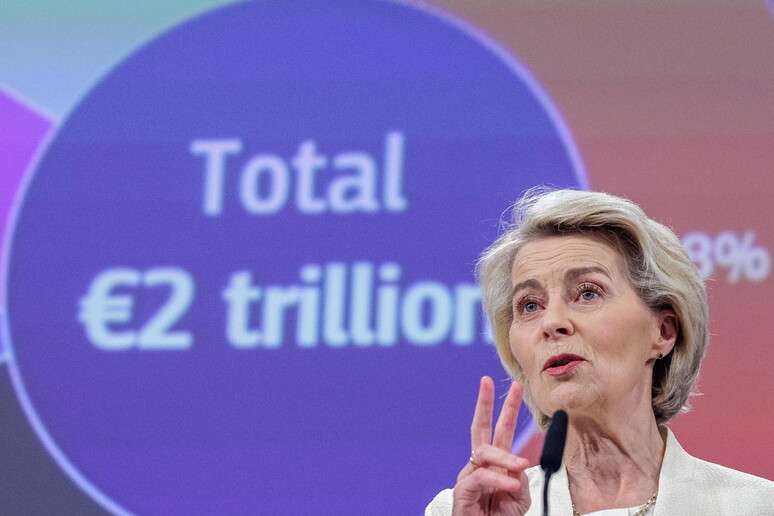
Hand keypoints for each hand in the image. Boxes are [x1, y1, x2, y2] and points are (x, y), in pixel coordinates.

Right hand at [452, 376, 531, 515]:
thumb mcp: (519, 498)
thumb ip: (518, 478)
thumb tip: (514, 465)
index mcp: (495, 464)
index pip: (501, 431)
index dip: (508, 408)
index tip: (516, 387)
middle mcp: (479, 465)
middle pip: (480, 428)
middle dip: (484, 403)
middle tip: (486, 381)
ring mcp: (469, 477)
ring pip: (485, 454)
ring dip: (505, 459)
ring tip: (520, 468)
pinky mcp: (462, 492)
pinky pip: (480, 478)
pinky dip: (497, 480)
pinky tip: (508, 487)